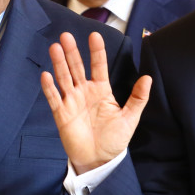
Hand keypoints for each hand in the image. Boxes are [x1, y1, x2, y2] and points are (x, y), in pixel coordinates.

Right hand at [41, 31, 151, 173]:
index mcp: (101, 90)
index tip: (95, 36)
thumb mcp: (130, 118)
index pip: (99, 66)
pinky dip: (49, 87)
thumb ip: (138, 98)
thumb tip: (148, 78)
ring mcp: (72, 101)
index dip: (97, 52)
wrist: (99, 160)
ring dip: (59, 63)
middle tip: (67, 35)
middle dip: (72, 52)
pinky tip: (46, 75)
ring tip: (55, 47)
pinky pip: (54, 98)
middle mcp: (85, 92)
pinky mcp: (62, 114)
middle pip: (77, 67)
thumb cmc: (114, 139)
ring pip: (64, 78)